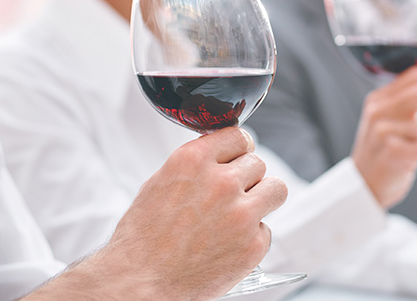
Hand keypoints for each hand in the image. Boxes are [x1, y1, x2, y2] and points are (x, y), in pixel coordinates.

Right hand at [72, 127, 287, 300]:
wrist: (140, 281)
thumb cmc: (143, 237)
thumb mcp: (160, 182)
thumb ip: (194, 165)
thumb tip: (219, 157)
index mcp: (194, 160)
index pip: (239, 136)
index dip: (240, 149)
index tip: (239, 157)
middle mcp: (220, 182)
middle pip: (258, 163)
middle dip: (248, 177)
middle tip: (233, 194)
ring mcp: (240, 214)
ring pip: (276, 189)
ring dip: (263, 198)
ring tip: (245, 212)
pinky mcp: (252, 245)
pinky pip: (267, 229)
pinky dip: (253, 237)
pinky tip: (229, 244)